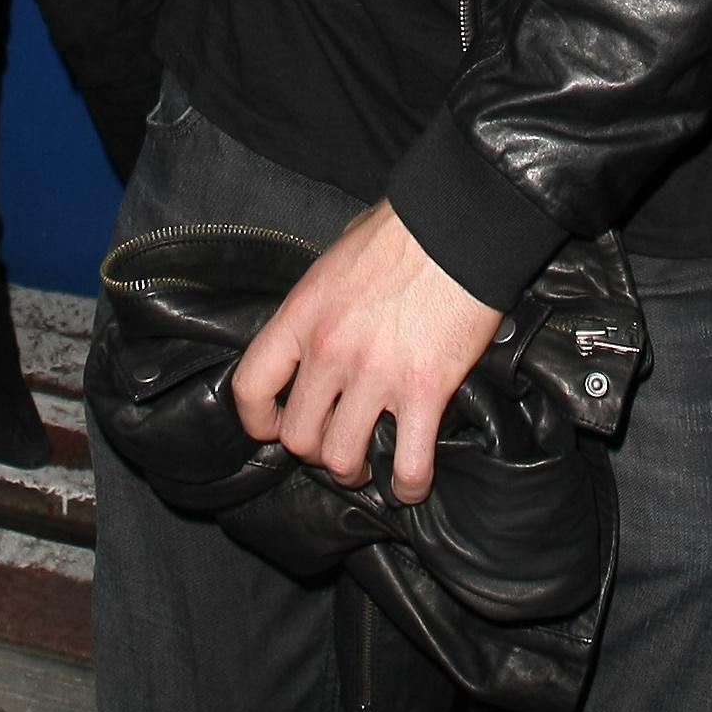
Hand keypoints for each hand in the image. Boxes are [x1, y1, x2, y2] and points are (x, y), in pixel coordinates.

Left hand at [231, 204, 501, 505]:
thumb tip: (325, 313)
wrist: (460, 226)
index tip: (273, 428)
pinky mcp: (424, 390)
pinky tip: (409, 485)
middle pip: (297, 435)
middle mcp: (330, 351)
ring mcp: (376, 374)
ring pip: (344, 459)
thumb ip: (321, 298)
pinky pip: (409, 463)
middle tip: (333, 446)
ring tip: (367, 467)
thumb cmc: (403, 232)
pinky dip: (408, 485)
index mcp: (302, 315)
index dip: (257, 420)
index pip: (251, 386)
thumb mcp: (337, 255)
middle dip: (313, 451)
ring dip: (354, 471)